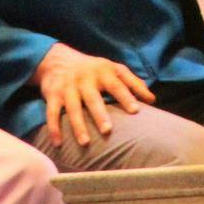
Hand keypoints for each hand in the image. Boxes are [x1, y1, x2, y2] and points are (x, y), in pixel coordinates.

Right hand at [34, 43, 154, 145]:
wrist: (57, 59)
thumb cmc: (92, 69)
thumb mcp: (113, 69)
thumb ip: (133, 82)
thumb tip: (152, 99)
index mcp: (102, 71)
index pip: (116, 84)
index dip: (126, 96)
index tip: (135, 110)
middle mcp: (84, 79)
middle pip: (93, 98)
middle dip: (99, 114)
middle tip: (108, 130)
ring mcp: (67, 87)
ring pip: (72, 108)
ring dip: (78, 125)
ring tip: (85, 143)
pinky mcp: (52, 95)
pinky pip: (51, 113)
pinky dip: (53, 128)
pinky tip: (58, 143)